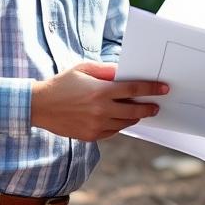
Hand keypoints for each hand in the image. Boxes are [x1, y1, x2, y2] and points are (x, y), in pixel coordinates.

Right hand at [31, 60, 167, 140]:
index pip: (134, 88)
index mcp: (101, 91)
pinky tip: (120, 118)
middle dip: (149, 107)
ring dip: (135, 116)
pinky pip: (113, 131)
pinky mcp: (91, 136)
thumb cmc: (62, 83)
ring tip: (139, 111)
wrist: (39, 106)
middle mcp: (101, 110)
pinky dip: (120, 124)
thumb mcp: (83, 68)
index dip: (151, 88)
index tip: (164, 88)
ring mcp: (96, 125)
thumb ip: (106, 70)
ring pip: (126, 123)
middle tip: (156, 105)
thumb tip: (125, 72)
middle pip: (135, 110)